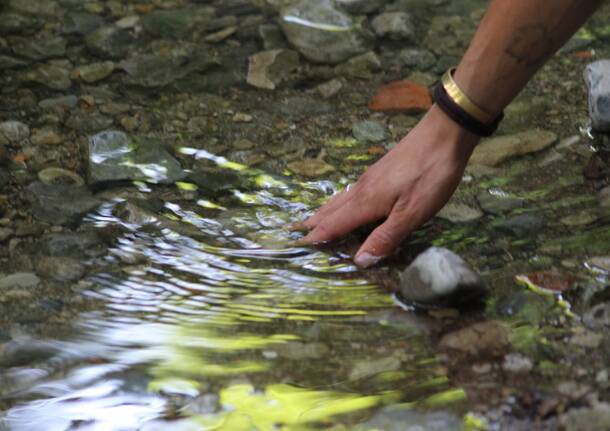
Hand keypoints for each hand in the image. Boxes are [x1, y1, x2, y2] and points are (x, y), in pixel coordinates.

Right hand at [301, 105, 479, 267]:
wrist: (444, 133)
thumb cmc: (430, 175)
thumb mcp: (412, 213)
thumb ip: (385, 237)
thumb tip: (359, 260)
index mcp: (366, 201)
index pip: (335, 224)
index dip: (318, 237)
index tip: (298, 246)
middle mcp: (362, 189)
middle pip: (332, 209)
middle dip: (315, 224)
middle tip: (297, 234)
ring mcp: (370, 177)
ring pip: (340, 199)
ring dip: (326, 213)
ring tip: (314, 221)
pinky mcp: (380, 171)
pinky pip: (351, 192)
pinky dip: (340, 203)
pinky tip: (346, 202)